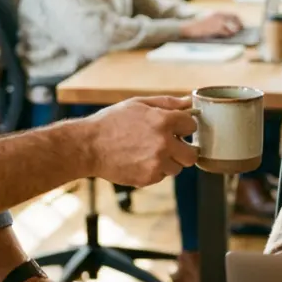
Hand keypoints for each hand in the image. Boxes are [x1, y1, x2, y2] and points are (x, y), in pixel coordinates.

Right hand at [83, 96, 197, 185]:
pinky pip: (162, 176)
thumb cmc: (112, 122)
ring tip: (148, 153)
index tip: (176, 128)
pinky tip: (139, 160)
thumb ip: (168, 103)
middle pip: (192, 154)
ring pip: (178, 167)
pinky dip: (155, 170)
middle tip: (169, 145)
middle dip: (183, 149)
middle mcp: (164, 143)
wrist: (89, 146)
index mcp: (163, 121)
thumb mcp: (139, 104)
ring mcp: (157, 163)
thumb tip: (190, 103)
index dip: (183, 127)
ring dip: (168, 161)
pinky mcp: (149, 178)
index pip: (192, 126)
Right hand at [180, 12, 241, 38]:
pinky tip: (230, 38)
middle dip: (240, 25)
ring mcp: (218, 22)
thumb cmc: (197, 26)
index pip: (233, 15)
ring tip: (236, 35)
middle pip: (235, 20)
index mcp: (217, 13)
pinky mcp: (216, 29)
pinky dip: (230, 35)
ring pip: (232, 27)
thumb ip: (218, 21)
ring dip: (235, 32)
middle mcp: (219, 16)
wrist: (188, 27)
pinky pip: (227, 33)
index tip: (241, 25)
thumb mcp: (208, 20)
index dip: (238, 21)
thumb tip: (229, 28)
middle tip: (241, 31)